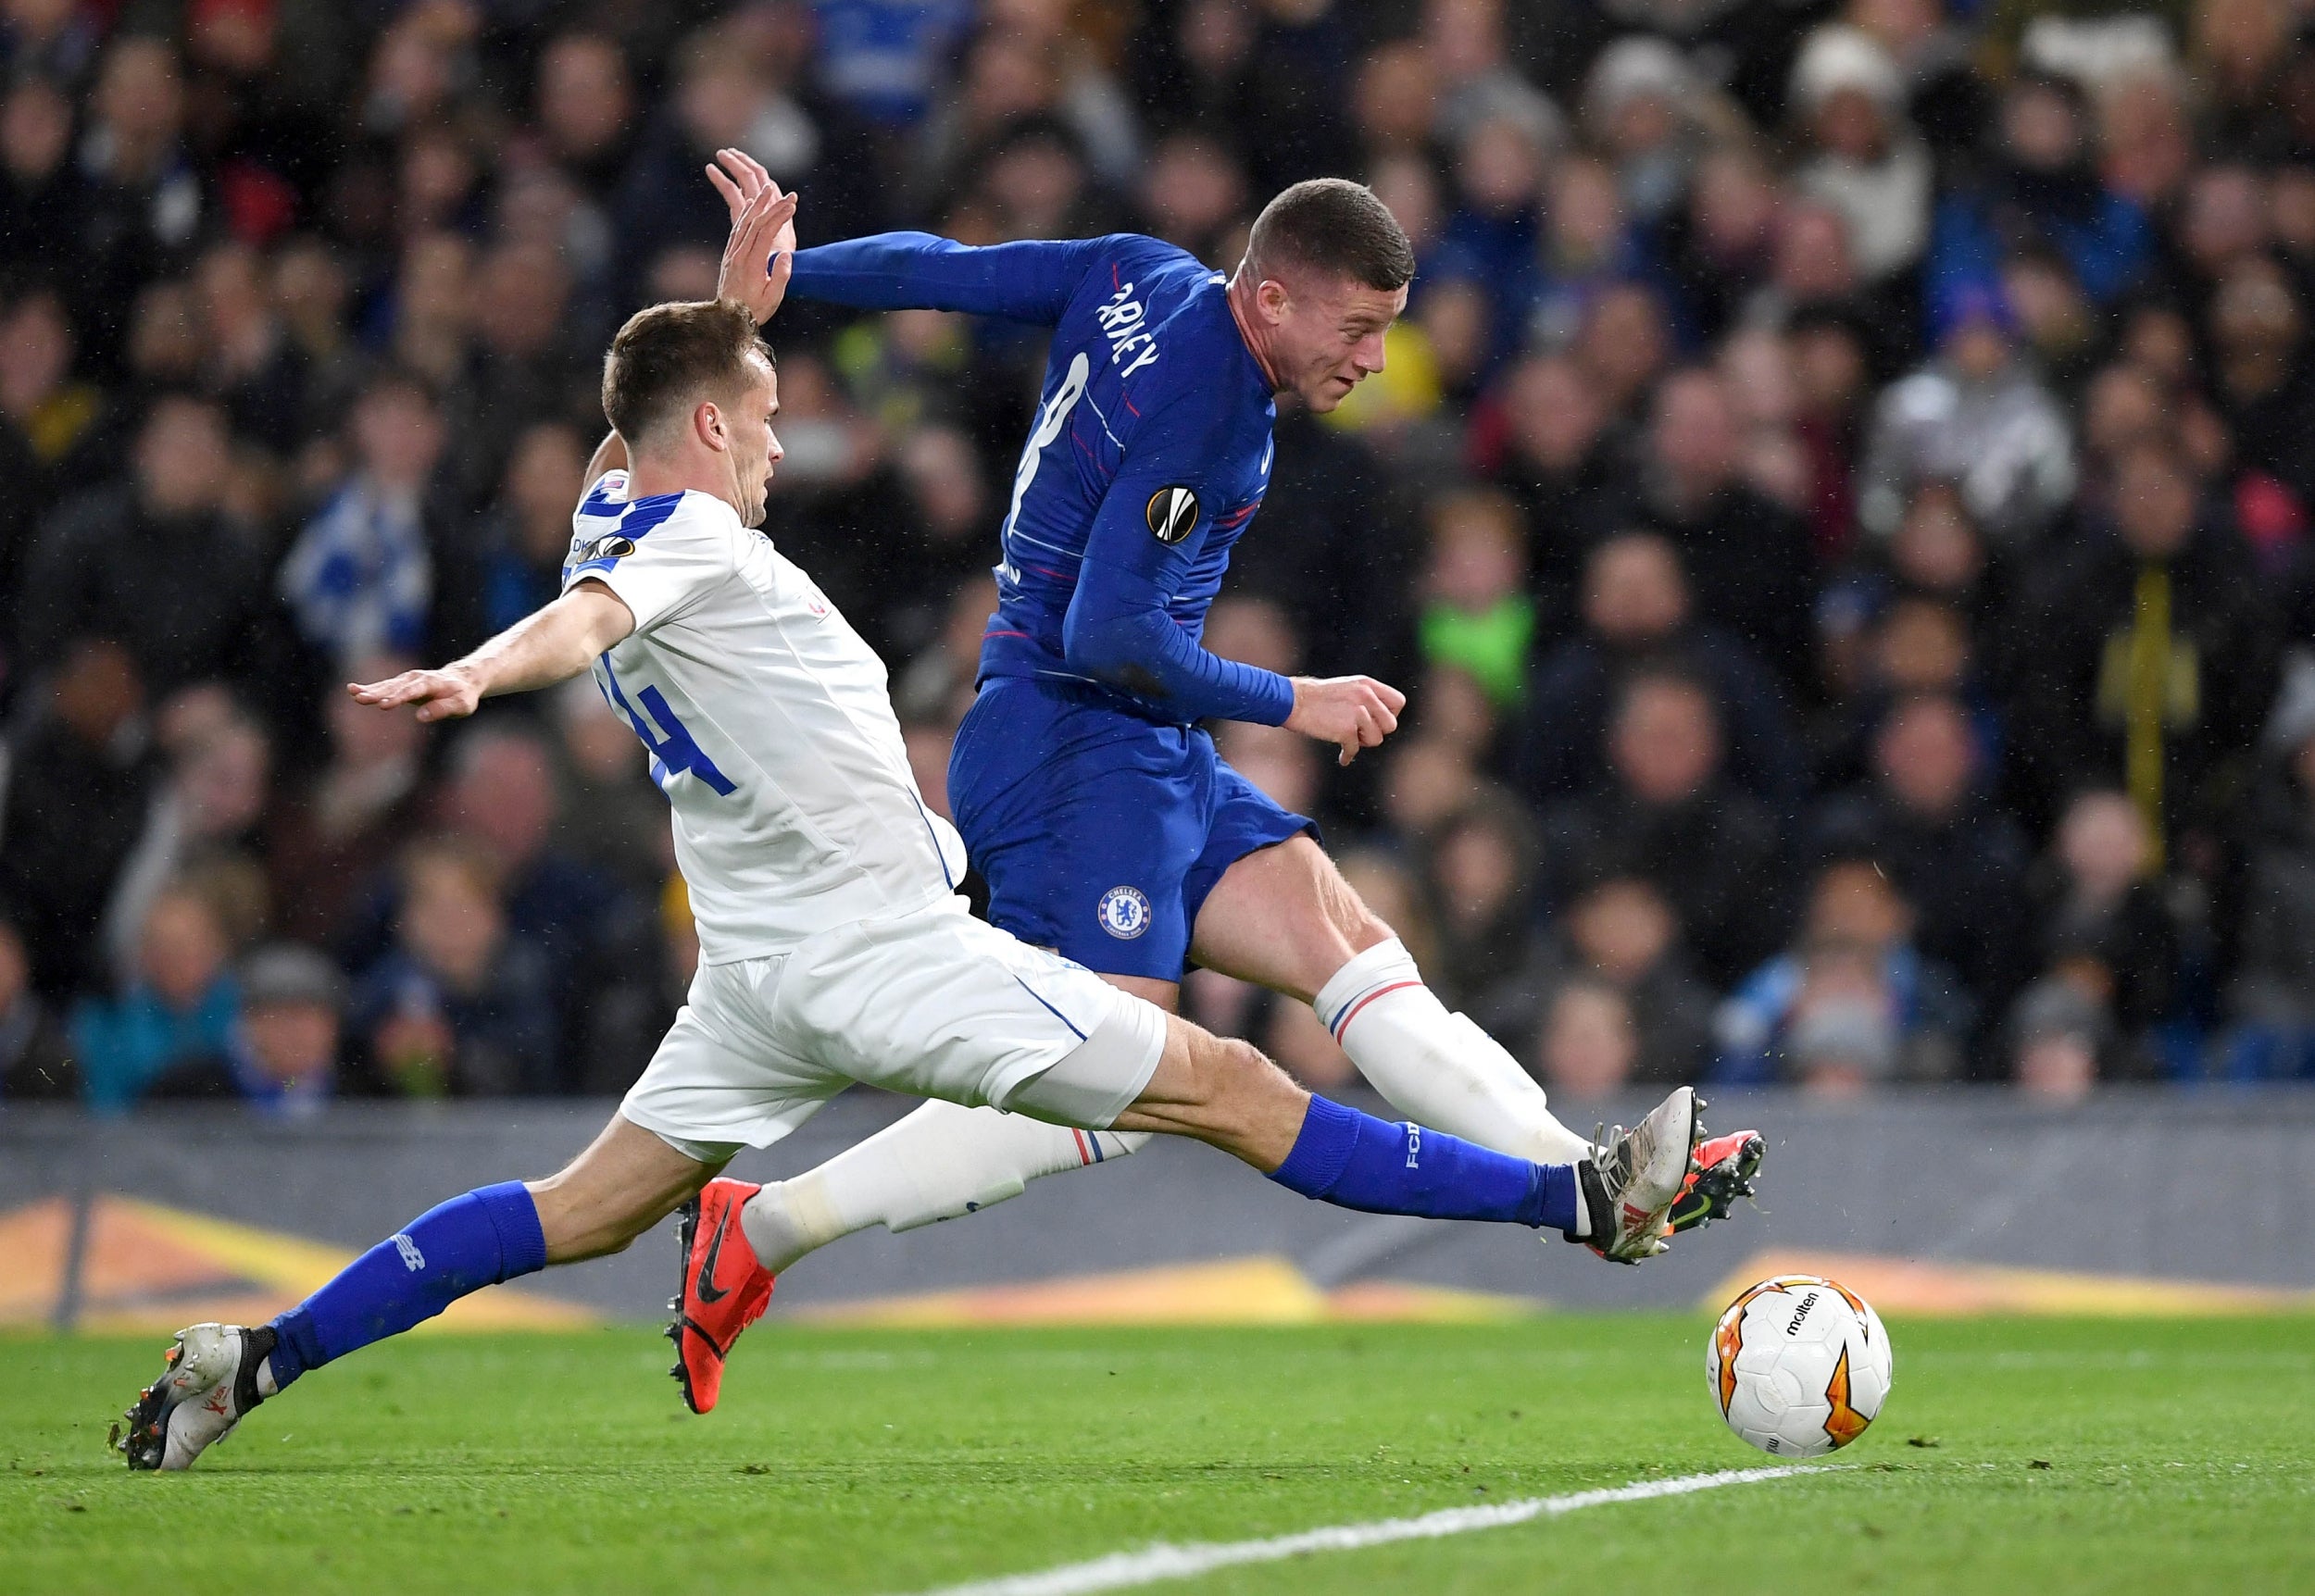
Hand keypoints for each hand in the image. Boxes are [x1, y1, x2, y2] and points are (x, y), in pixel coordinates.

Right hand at [348, 666, 481, 723]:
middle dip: (377, 693)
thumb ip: (442, 709)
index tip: (383, 705)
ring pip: (386, 685)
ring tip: (352, 692)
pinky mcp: (402, 683)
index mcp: (431, 683)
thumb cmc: (463, 695)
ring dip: (369, 690)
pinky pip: (384, 686)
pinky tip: (353, 690)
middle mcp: (416, 678)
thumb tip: (421, 717)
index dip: (397, 698)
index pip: (412, 691)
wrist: (462, 680)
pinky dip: (370, 688)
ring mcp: (408, 679)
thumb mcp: (461, 705)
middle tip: (359, 698)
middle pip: (394, 686)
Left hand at [708, 148, 797, 323]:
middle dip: (772, 206)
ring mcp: (732, 254)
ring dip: (756, 205)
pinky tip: (750, 205)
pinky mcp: (729, 256)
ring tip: (768, 190)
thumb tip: (786, 255)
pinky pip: (736, 230)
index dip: (779, 217)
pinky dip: (744, 215)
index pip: (765, 233)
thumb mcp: (773, 299)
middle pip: (755, 224)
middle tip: (788, 195)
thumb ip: (781, 277)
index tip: (792, 206)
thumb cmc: (755, 311)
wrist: (728, 320)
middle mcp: (739, 256)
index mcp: (752, 265)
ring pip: (743, 223)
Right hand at [1284, 674, 1405, 765]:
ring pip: (1376, 740)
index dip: (1390, 715)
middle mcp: (1365, 696)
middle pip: (1391, 725)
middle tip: (1361, 732)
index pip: (1398, 702)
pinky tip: (1343, 757)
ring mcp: (1356, 713)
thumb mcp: (1348, 688)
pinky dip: (1347, 755)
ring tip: (1347, 737)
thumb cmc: (1318, 697)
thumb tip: (1382, 721)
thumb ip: (1368, 699)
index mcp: (1367, 685)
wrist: (1294, 701)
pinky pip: (1354, 749)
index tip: (1377, 721)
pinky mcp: (1346, 729)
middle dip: (1377, 732)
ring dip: (1362, 743)